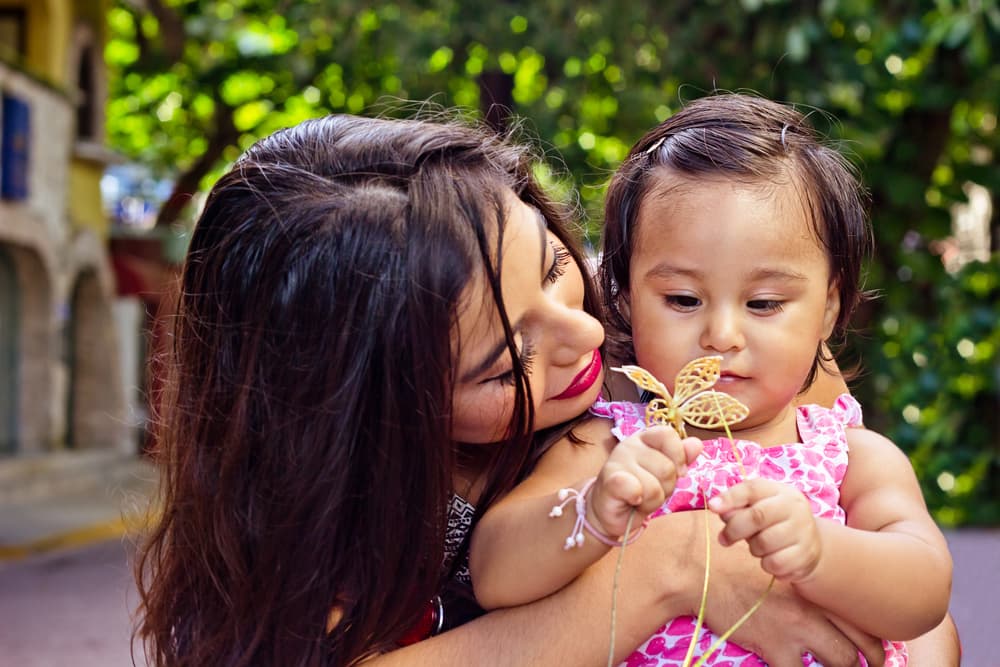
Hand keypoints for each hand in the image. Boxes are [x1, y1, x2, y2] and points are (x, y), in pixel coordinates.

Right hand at [589, 425, 700, 537]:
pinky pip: (635, 489)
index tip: (679, 473)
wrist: (608, 509)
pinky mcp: (609, 481)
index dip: (679, 455)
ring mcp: (617, 462)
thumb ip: (680, 458)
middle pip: (667, 468)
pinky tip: (631, 501)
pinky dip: (638, 500)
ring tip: (639, 498)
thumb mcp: (663, 473)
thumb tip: (697, 444)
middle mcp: (629, 445)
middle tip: (650, 491)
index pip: (667, 434)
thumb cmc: (639, 489)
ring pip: (654, 487)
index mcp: (645, 439)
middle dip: (666, 487)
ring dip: (652, 500)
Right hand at [665, 513, 885, 666]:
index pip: (859, 613)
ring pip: (843, 662)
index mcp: (813, 583)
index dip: (873, 635)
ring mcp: (796, 628)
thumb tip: (801, 580)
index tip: (874, 647)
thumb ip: (791, 573)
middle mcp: (813, 607)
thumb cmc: (726, 555)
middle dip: (874, 660)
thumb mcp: (768, 556)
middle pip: (862, 642)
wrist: (696, 566)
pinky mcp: (774, 647)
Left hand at [708, 478, 821, 581]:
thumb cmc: (774, 523)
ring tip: (759, 546)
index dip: (730, 498)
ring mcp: (803, 531)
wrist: (810, 546)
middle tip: (724, 539)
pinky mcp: (805, 555)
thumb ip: (737, 506)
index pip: (752, 488)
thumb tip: (717, 507)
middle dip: (734, 529)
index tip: (712, 508)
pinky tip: (772, 558)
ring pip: (763, 543)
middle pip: (756, 516)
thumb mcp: (758, 508)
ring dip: (753, 548)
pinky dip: (766, 564)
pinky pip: (774, 563)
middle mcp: (795, 507)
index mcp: (781, 491)